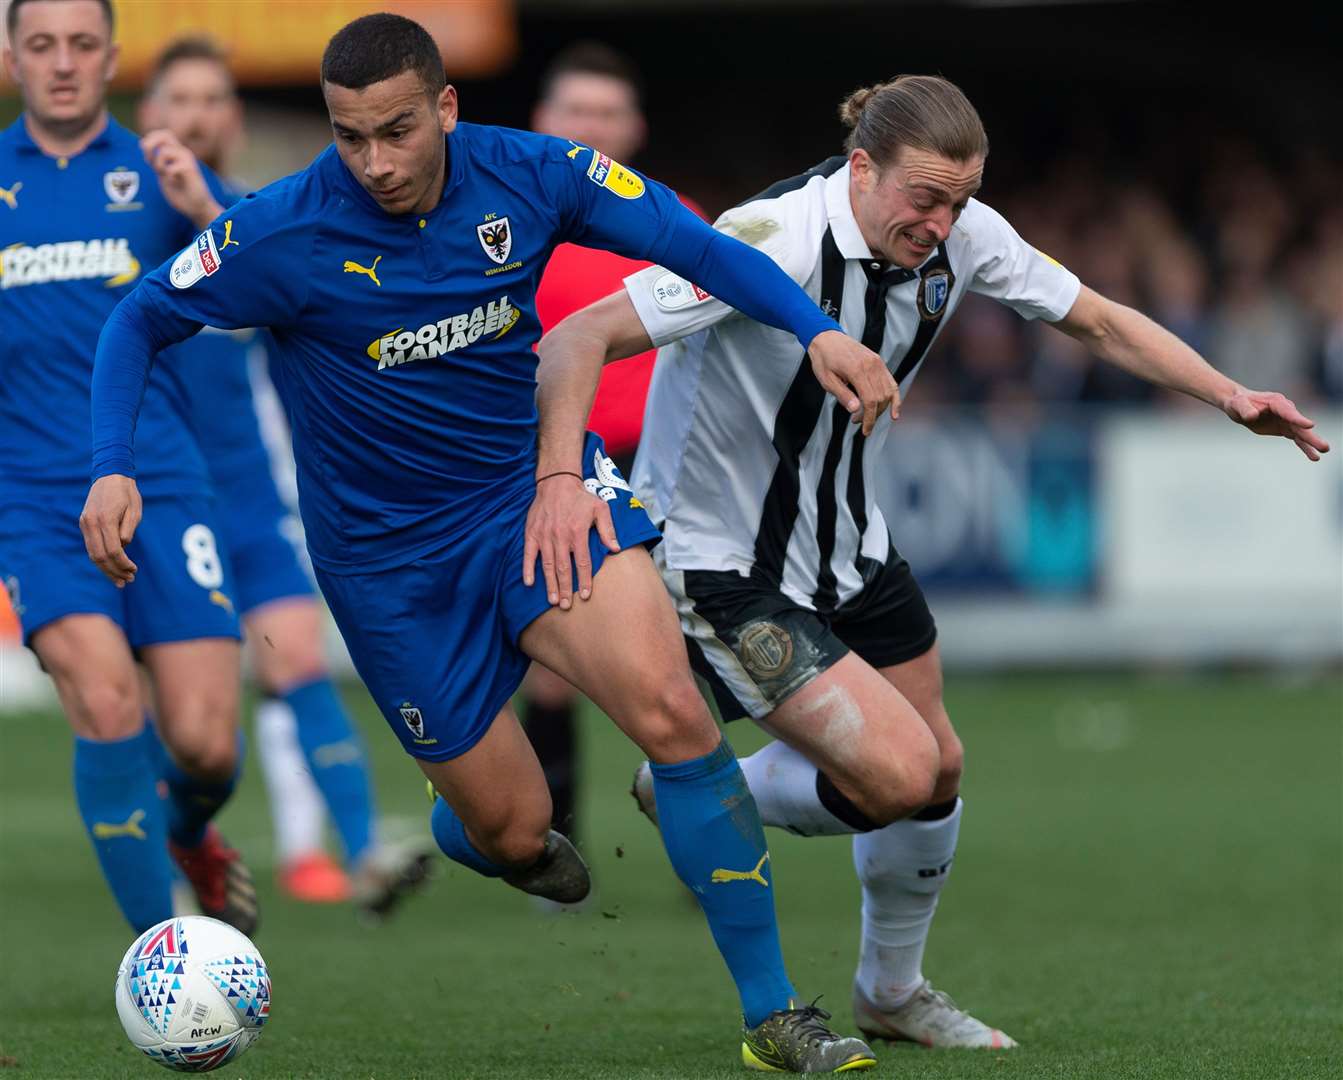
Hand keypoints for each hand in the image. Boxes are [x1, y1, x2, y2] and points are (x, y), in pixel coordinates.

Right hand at [80, 475, 142, 585]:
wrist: (110, 475)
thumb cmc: (127, 493)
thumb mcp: (135, 510)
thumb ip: (128, 530)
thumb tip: (123, 548)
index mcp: (105, 520)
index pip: (113, 551)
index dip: (123, 564)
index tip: (134, 571)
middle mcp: (91, 523)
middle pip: (100, 556)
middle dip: (114, 571)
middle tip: (127, 582)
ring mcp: (85, 524)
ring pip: (92, 554)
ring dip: (106, 569)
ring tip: (119, 580)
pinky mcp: (84, 523)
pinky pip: (91, 546)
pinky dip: (100, 559)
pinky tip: (111, 567)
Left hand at [140, 130, 220, 228]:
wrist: (197, 207)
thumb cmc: (181, 193)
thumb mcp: (164, 173)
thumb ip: (157, 160)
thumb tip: (144, 146)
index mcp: (177, 153)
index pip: (162, 135)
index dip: (150, 141)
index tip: (147, 158)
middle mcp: (183, 153)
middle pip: (165, 134)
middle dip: (151, 143)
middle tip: (148, 159)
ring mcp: (187, 160)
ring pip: (165, 151)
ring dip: (158, 163)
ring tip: (163, 174)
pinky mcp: (191, 170)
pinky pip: (171, 167)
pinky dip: (167, 174)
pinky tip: (173, 181)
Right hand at [522, 474, 619, 609]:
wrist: (556, 482)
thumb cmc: (581, 497)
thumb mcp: (600, 509)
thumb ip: (607, 530)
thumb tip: (615, 548)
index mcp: (577, 532)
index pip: (582, 562)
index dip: (584, 580)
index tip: (586, 595)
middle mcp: (560, 536)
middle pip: (564, 568)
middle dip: (565, 589)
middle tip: (565, 606)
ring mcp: (544, 536)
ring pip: (547, 565)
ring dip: (549, 584)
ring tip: (552, 600)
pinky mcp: (532, 533)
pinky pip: (529, 554)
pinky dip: (528, 569)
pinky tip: (529, 583)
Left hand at [806, 329, 898, 435]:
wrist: (826, 337)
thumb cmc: (823, 359)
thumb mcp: (827, 380)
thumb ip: (842, 395)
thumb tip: (856, 410)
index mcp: (857, 370)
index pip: (870, 400)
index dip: (869, 419)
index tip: (865, 431)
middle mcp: (871, 365)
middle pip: (880, 398)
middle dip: (871, 415)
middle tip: (856, 421)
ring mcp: (877, 362)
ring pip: (887, 392)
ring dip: (880, 409)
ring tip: (867, 416)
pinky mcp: (879, 362)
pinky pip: (891, 382)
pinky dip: (895, 398)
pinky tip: (895, 413)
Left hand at [1223, 389, 1330, 460]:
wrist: (1239, 405)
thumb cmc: (1238, 402)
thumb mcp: (1238, 404)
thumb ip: (1246, 409)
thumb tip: (1252, 416)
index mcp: (1276, 402)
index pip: (1288, 411)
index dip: (1298, 419)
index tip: (1310, 425)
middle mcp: (1285, 411)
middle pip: (1299, 425)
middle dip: (1310, 435)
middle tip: (1324, 446)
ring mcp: (1287, 420)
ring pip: (1301, 433)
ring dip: (1311, 443)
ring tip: (1323, 452)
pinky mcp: (1284, 429)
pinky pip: (1296, 439)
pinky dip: (1304, 447)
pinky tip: (1314, 456)